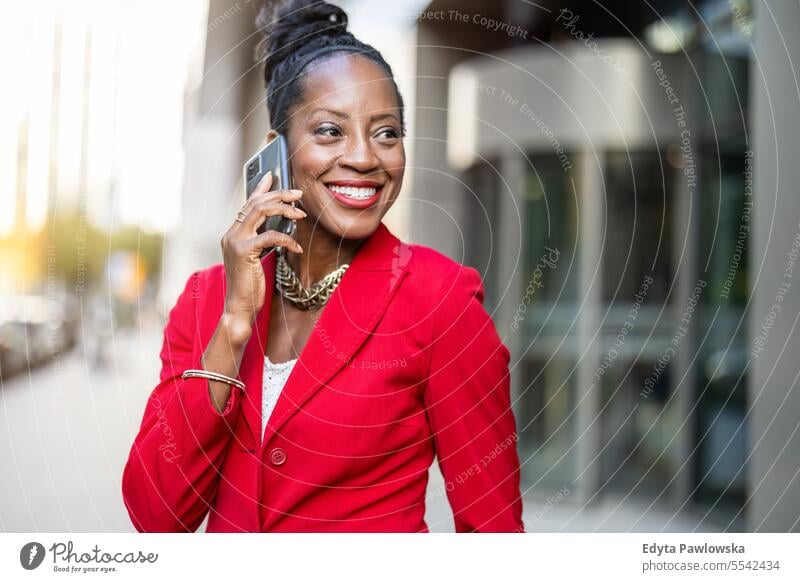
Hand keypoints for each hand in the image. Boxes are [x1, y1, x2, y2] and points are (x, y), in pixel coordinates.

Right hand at [220, 171, 306, 325]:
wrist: (239, 308)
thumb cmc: (250, 286)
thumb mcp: (257, 259)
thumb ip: (263, 241)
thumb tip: (282, 226)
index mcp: (233, 234)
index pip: (248, 204)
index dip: (261, 188)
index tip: (273, 175)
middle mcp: (231, 233)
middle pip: (256, 202)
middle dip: (280, 194)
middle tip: (299, 194)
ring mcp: (235, 241)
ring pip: (261, 210)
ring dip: (284, 209)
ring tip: (301, 214)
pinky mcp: (244, 251)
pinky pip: (270, 236)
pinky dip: (287, 239)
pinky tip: (296, 247)